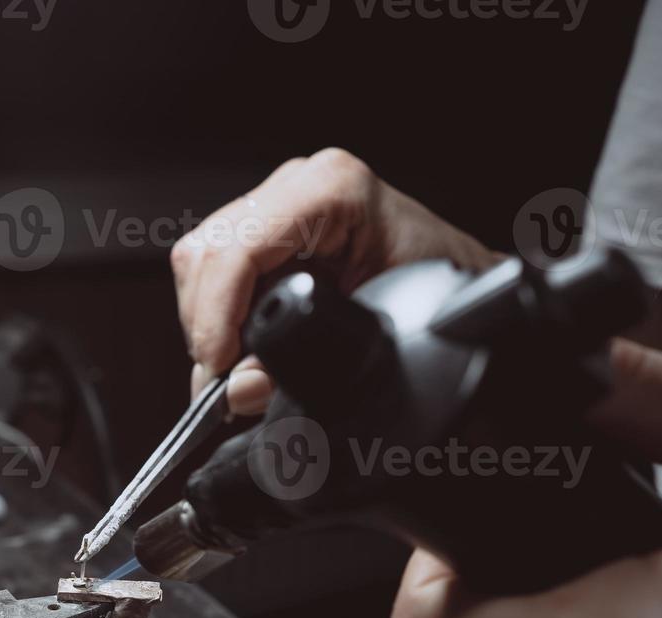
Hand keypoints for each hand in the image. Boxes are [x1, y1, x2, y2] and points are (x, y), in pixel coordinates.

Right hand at [172, 148, 499, 414]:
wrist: (462, 286)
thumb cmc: (442, 295)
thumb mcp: (381, 334)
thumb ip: (307, 365)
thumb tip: (239, 390)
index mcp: (333, 190)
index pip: (240, 247)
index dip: (217, 313)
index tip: (218, 367)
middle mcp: (300, 183)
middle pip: (207, 252)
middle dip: (206, 324)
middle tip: (224, 383)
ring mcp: (280, 200)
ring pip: (199, 260)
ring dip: (206, 321)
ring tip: (237, 368)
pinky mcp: (268, 225)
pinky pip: (214, 267)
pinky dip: (218, 314)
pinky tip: (243, 344)